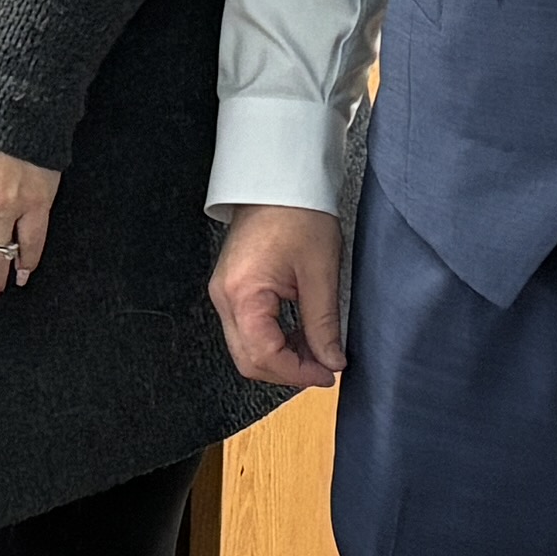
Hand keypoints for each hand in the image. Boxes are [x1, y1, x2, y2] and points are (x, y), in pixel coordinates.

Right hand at [213, 202, 345, 388]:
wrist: (281, 181)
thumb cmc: (298, 214)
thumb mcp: (320, 273)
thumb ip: (323, 324)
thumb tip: (331, 360)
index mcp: (243, 294)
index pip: (264, 356)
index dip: (298, 373)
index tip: (328, 374)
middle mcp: (224, 298)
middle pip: (248, 359)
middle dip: (287, 371)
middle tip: (324, 368)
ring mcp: (225, 293)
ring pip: (247, 348)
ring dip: (281, 357)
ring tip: (318, 351)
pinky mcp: (233, 288)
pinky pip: (248, 329)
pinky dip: (274, 340)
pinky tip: (301, 335)